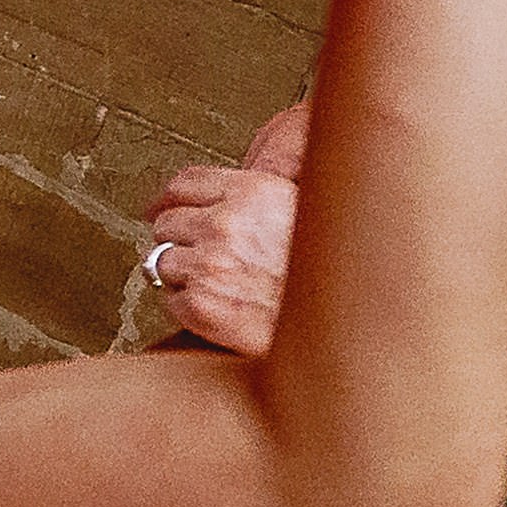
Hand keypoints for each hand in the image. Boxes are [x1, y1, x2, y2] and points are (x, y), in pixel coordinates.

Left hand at [142, 100, 309, 355]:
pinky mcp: (200, 305)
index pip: (184, 183)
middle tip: (207, 259)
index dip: (169, 199)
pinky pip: (172, 300)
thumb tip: (219, 198)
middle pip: (167, 223)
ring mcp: (208, 265)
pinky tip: (222, 308)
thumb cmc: (333, 270)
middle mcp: (225, 224)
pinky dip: (189, 307)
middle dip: (181, 240)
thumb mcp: (304, 209)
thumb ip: (257, 198)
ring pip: (163, 262)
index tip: (160, 209)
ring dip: (184, 275)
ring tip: (224, 287)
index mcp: (251, 192)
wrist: (346, 322)